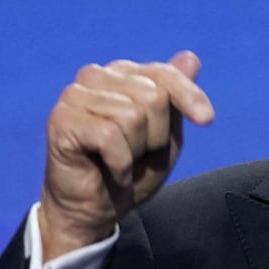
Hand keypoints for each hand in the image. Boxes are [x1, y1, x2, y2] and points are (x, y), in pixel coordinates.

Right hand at [37, 50, 214, 259]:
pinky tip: (112, 171)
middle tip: (138, 155)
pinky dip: (120, 162)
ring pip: (132, 115)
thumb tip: (191, 57)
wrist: (93, 212)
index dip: (188, 96)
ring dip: (136, 151)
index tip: (206, 120)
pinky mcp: (61, 119)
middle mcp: (96, 76)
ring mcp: (75, 95)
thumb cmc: (130, 172)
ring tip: (122, 162)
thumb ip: (176, 98)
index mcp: (122, 74)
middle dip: (156, 136)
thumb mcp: (166, 136)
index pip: (164, 73)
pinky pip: (109, 135)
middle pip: (153, 96)